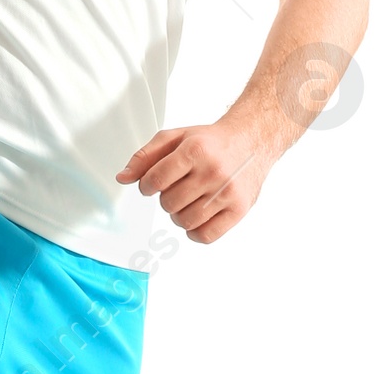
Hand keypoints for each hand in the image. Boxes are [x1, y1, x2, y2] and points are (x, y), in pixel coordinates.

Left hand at [116, 108, 276, 244]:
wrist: (252, 141)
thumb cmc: (210, 141)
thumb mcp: (176, 137)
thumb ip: (146, 156)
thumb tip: (122, 178)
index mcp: (196, 150)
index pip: (155, 180)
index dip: (146, 186)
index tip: (151, 185)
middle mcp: (213, 171)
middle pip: (169, 203)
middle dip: (166, 199)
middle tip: (177, 189)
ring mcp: (228, 192)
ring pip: (185, 221)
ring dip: (179, 215)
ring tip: (188, 201)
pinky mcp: (239, 209)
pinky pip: (206, 236)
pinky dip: (195, 231)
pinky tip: (198, 216)